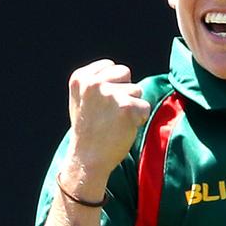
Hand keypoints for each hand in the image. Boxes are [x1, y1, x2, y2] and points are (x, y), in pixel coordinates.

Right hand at [65, 59, 150, 182]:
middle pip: (125, 73)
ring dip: (131, 107)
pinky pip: (145, 107)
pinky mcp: (127, 107)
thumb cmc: (88, 131)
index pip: (110, 66)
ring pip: (137, 90)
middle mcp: (93, 83)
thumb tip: (122, 72)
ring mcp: (110, 94)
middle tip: (110, 113)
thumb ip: (95, 81)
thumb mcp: (81, 99)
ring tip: (115, 122)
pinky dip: (139, 119)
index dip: (113, 84)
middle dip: (124, 91)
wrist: (88, 159)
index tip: (102, 104)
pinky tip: (124, 129)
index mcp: (80, 78)